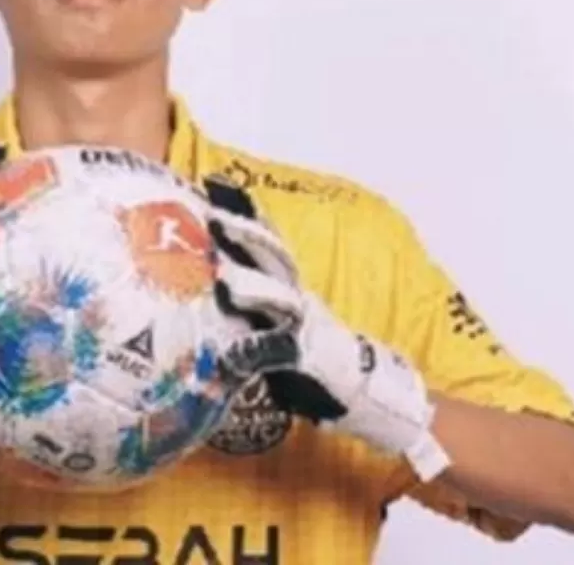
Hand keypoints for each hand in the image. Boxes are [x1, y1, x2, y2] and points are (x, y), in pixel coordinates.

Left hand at [209, 207, 450, 480]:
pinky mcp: (307, 357)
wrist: (366, 390)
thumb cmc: (312, 354)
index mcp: (288, 286)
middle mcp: (297, 298)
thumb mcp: (279, 320)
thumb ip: (249, 304)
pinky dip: (257, 350)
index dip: (243, 211)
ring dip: (253, 286)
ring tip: (224, 278)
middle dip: (245, 232)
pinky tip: (234, 353)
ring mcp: (304, 325)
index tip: (216, 183)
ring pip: (279, 297)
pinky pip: (279, 352)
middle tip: (214, 214)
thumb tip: (207, 283)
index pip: (264, 241)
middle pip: (272, 255)